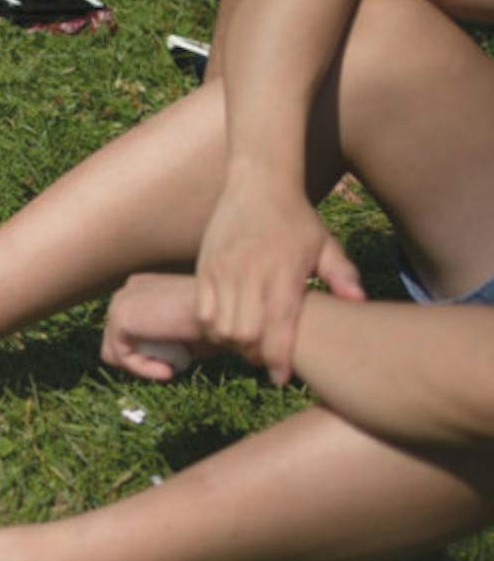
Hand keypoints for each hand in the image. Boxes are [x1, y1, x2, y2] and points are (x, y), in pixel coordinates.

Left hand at [100, 274, 212, 381]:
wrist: (224, 311)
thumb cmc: (215, 323)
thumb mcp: (186, 332)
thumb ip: (166, 340)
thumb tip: (159, 361)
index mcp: (144, 286)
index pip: (129, 326)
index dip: (145, 351)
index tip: (173, 364)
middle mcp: (129, 289)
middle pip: (117, 338)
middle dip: (140, 359)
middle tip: (170, 368)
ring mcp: (121, 300)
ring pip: (114, 349)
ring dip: (141, 365)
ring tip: (169, 369)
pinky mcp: (120, 316)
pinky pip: (120, 355)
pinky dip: (143, 369)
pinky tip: (167, 371)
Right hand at [195, 176, 363, 384]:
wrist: (257, 183)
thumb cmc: (296, 218)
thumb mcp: (326, 244)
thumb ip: (342, 275)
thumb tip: (358, 302)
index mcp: (283, 272)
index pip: (278, 327)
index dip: (278, 359)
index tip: (281, 377)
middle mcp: (250, 273)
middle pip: (244, 334)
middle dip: (255, 354)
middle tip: (266, 356)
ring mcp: (222, 270)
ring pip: (220, 326)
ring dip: (232, 343)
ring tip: (247, 342)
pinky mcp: (204, 267)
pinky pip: (202, 311)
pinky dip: (212, 327)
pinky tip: (227, 324)